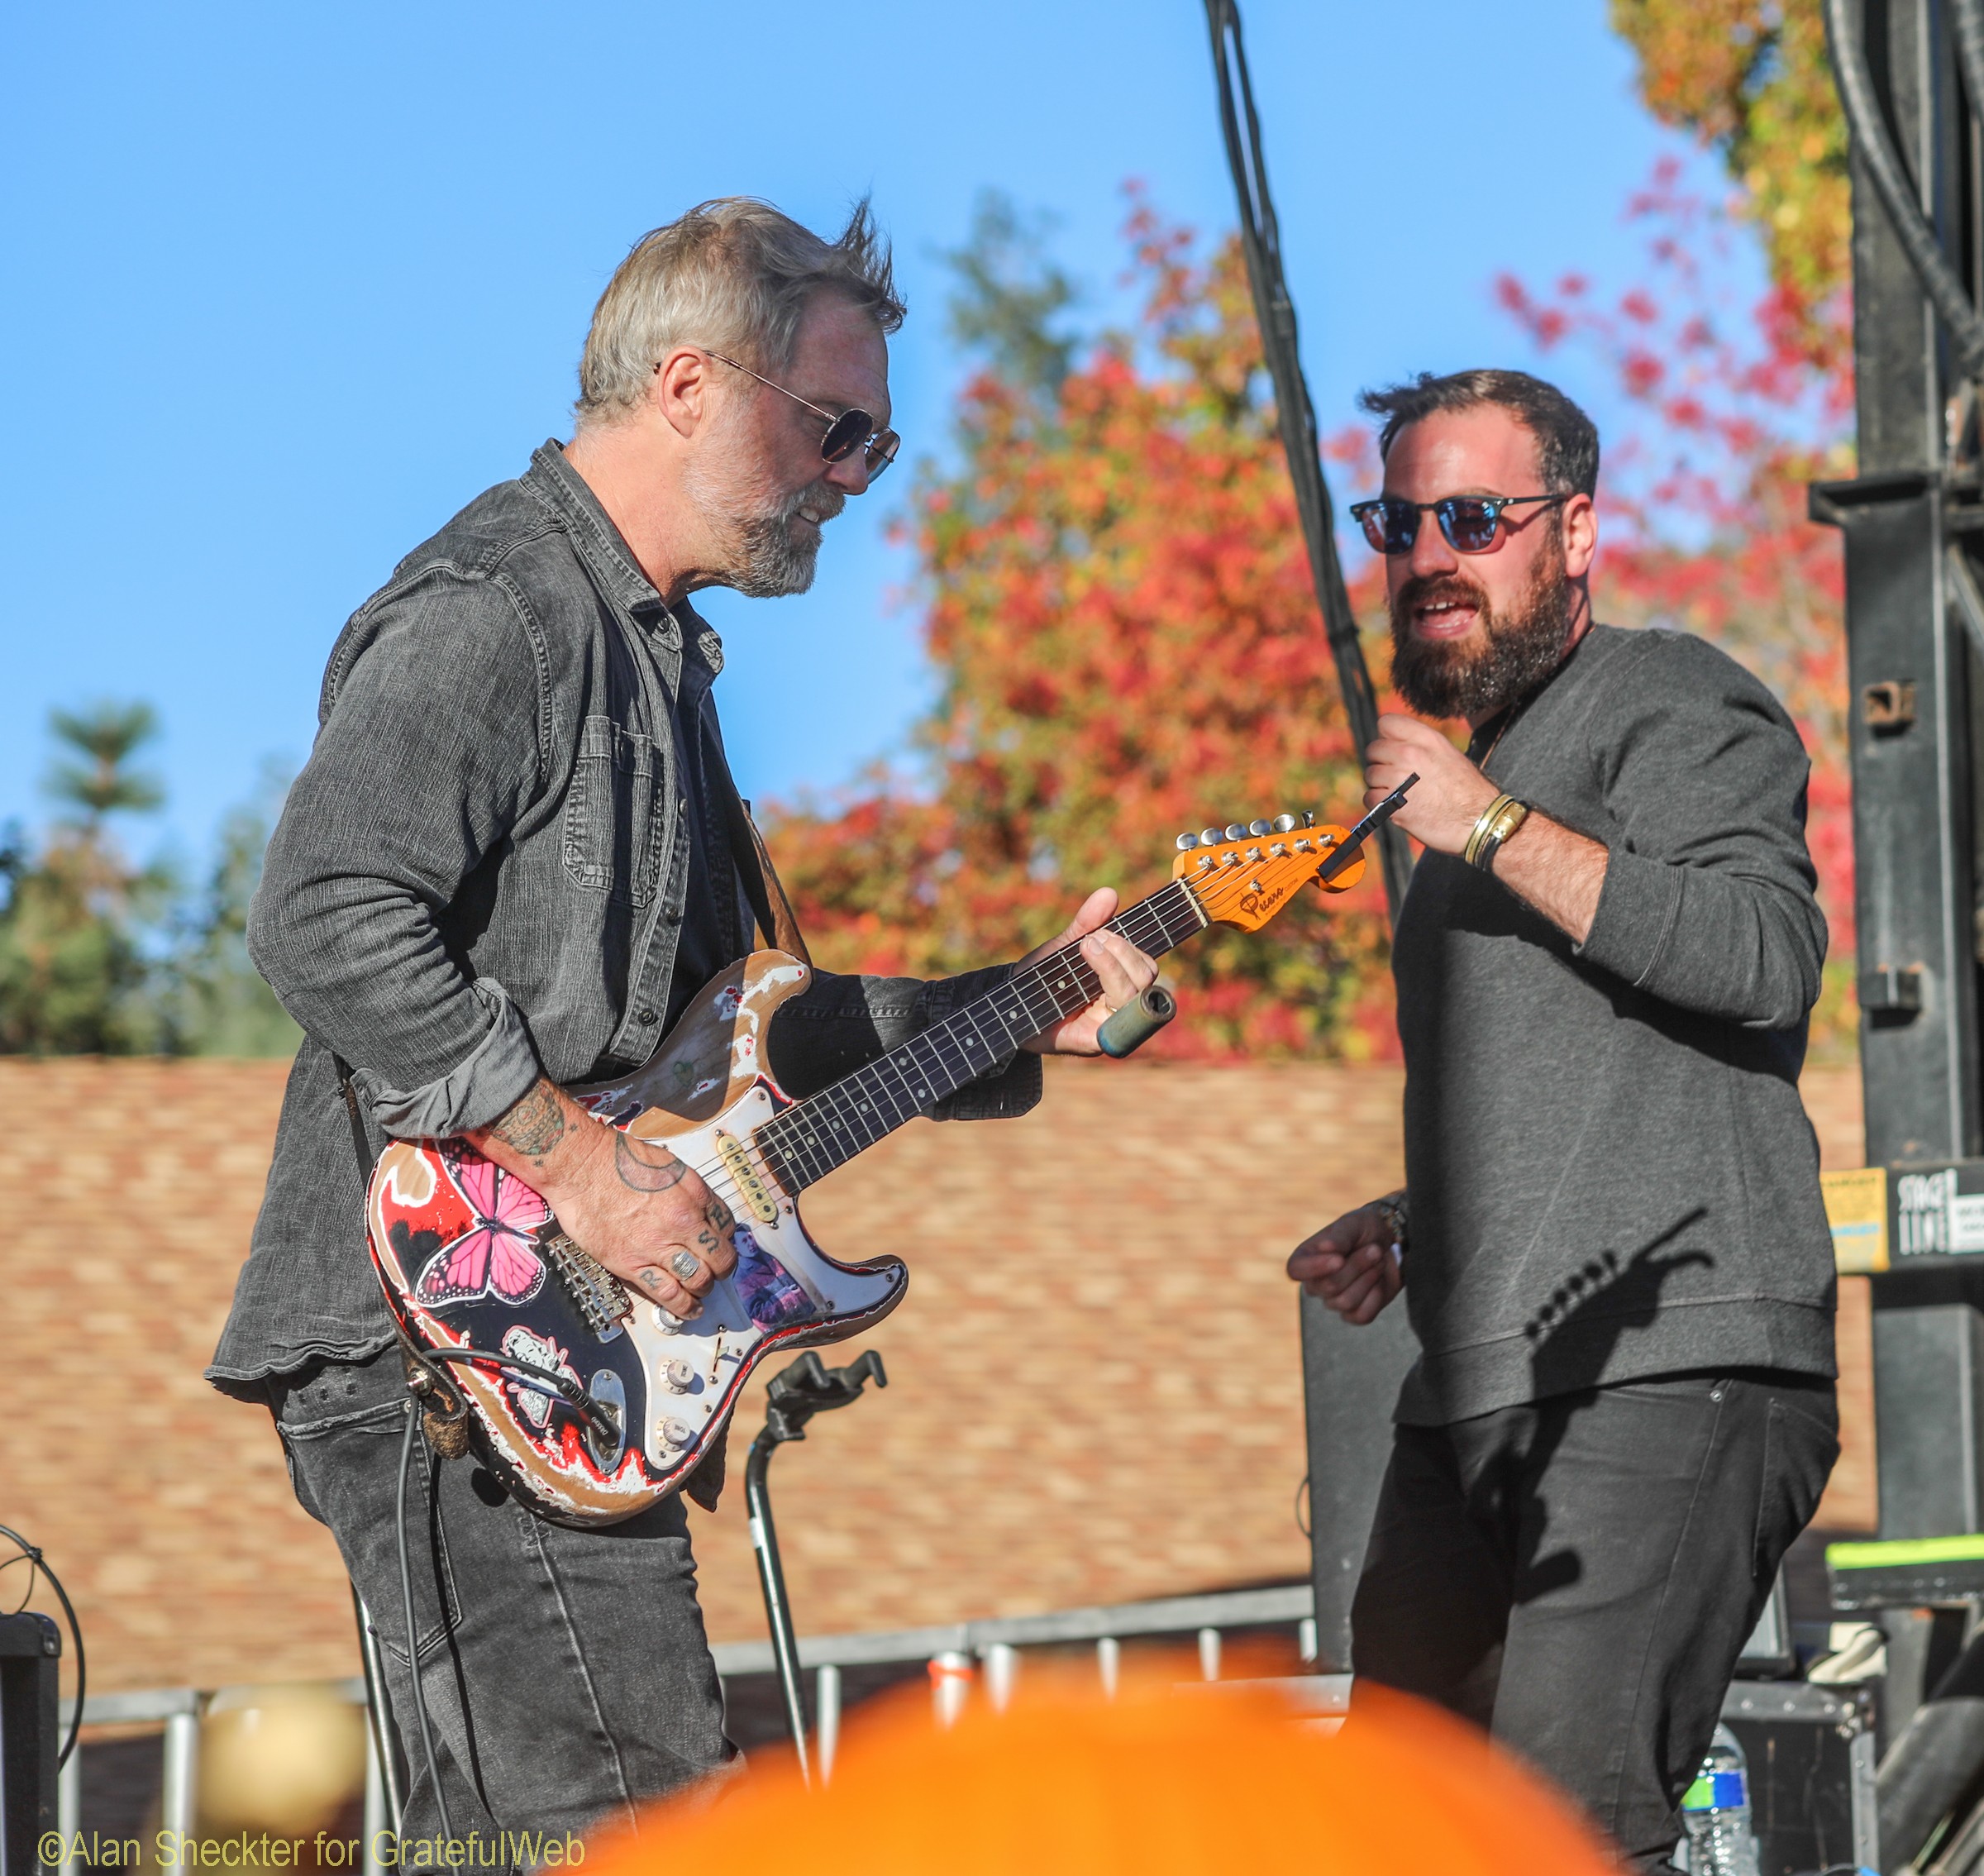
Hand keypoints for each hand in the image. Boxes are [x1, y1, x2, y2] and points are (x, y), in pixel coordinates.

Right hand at [464, 1079, 736, 1317]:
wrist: (580, 1168)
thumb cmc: (620, 1159)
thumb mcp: (669, 1165)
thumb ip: (691, 1190)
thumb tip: (705, 1211)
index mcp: (694, 1196)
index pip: (727, 1225)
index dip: (725, 1236)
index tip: (719, 1242)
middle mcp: (682, 1224)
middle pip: (720, 1258)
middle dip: (723, 1268)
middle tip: (718, 1271)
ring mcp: (656, 1247)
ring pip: (697, 1280)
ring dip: (704, 1288)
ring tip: (702, 1291)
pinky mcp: (631, 1265)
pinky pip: (667, 1293)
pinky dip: (682, 1306)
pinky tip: (689, 1311)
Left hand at [1016, 887, 1160, 1055]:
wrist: (1007, 1008)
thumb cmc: (1038, 978)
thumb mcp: (1061, 946)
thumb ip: (1087, 923)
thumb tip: (1109, 892)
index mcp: (1118, 983)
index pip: (1146, 966)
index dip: (1135, 948)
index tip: (1106, 931)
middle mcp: (1120, 1006)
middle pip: (1145, 977)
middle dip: (1121, 953)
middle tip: (1091, 940)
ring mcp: (1109, 1026)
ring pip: (1133, 996)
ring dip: (1113, 967)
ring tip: (1085, 948)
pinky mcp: (1094, 1043)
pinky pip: (1114, 1027)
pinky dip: (1106, 1002)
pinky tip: (1087, 980)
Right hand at [1287, 1205, 1403, 1325]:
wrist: (1394, 1241)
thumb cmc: (1366, 1229)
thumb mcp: (1354, 1224)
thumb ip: (1339, 1236)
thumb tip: (1325, 1247)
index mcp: (1306, 1257)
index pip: (1295, 1270)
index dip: (1315, 1268)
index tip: (1339, 1259)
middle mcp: (1315, 1282)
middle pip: (1329, 1286)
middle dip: (1357, 1266)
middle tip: (1375, 1250)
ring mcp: (1333, 1301)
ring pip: (1346, 1301)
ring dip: (1369, 1278)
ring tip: (1378, 1261)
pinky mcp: (1353, 1314)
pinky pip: (1361, 1315)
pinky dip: (1376, 1296)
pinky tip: (1380, 1281)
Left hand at [1364, 713, 1497, 856]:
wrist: (1480, 821)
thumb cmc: (1469, 791)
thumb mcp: (1450, 755)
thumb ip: (1422, 746)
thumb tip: (1398, 746)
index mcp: (1427, 739)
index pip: (1386, 723)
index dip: (1387, 737)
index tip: (1394, 749)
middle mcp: (1410, 753)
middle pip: (1374, 749)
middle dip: (1381, 762)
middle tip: (1396, 776)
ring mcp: (1398, 778)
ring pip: (1370, 774)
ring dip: (1380, 785)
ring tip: (1400, 794)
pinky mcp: (1391, 803)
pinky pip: (1369, 797)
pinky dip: (1378, 804)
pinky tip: (1396, 807)